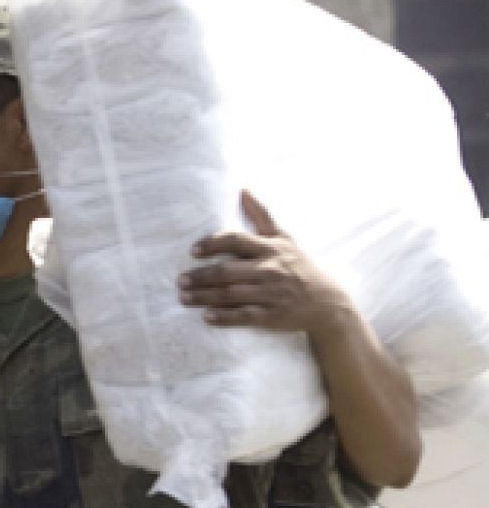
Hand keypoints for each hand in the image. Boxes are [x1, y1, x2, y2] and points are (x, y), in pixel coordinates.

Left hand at [179, 191, 350, 335]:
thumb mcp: (284, 239)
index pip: (236, 241)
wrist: (326, 302)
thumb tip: (243, 190)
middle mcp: (270, 270)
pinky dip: (224, 317)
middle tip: (180, 280)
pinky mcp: (272, 316)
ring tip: (184, 297)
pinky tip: (206, 317)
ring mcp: (271, 294)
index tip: (193, 251)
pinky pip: (244, 316)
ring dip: (204, 297)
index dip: (212, 244)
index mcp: (270, 249)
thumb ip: (261, 216)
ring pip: (230, 294)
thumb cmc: (298, 266)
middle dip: (200, 276)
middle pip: (227, 271)